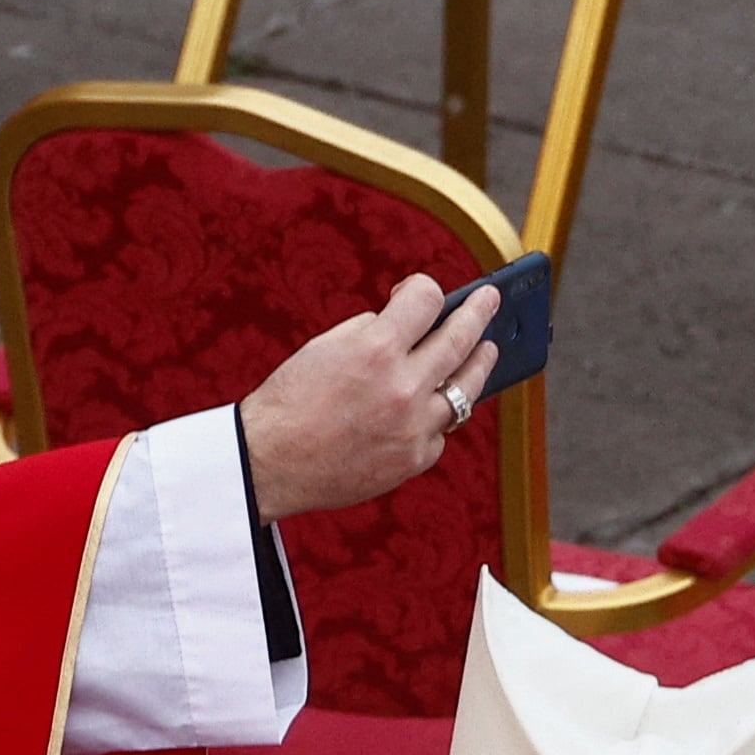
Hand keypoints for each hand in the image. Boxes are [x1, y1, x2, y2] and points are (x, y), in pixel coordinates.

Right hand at [235, 272, 500, 517]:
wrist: (265, 465)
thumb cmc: (287, 405)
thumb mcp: (324, 348)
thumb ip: (371, 330)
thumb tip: (408, 322)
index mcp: (376, 349)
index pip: (426, 298)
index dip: (422, 288)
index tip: (421, 291)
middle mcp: (403, 386)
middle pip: (460, 337)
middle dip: (478, 312)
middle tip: (489, 300)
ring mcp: (413, 426)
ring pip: (467, 388)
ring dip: (479, 363)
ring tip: (487, 350)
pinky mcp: (412, 459)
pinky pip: (440, 431)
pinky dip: (435, 418)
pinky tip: (435, 408)